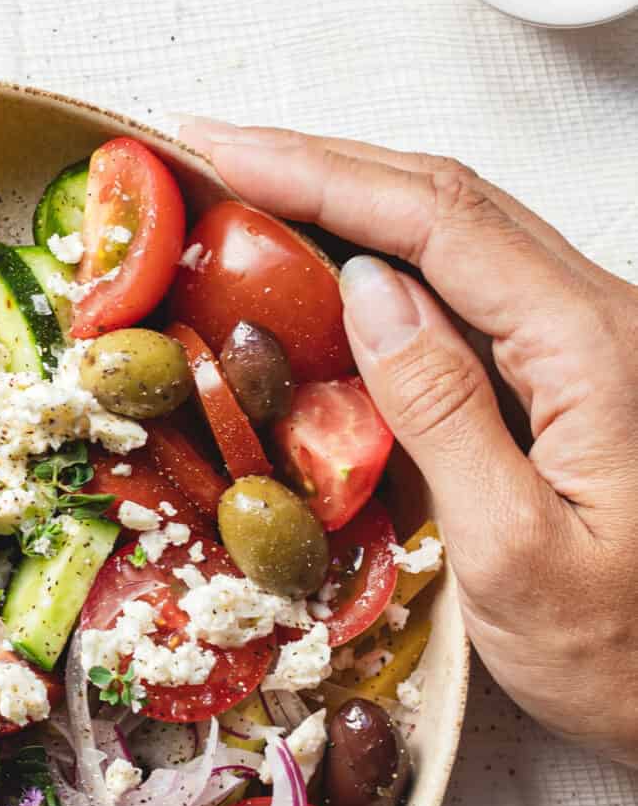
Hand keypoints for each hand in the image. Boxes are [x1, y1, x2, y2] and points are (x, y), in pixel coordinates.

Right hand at [179, 121, 637, 765]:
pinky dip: (388, 250)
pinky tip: (333, 263)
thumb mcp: (517, 557)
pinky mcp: (577, 375)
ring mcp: (593, 343)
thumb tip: (367, 291)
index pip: (437, 219)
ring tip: (249, 188)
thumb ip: (442, 414)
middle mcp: (602, 321)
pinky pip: (473, 281)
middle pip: (448, 199)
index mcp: (590, 348)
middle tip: (210, 150)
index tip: (221, 150)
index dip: (318, 171)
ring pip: (461, 230)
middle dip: (321, 162)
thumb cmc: (631, 656)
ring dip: (352, 196)